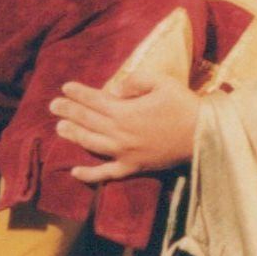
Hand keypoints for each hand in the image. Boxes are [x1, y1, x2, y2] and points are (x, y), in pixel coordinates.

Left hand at [49, 71, 200, 182]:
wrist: (203, 135)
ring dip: (73, 135)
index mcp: (125, 111)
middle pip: (87, 121)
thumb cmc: (184, 105)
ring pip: (91, 144)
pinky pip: (106, 173)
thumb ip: (135, 81)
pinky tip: (74, 171)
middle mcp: (120, 133)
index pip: (94, 100)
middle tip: (53, 105)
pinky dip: (89, 174)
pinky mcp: (133, 167)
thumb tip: (115, 90)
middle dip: (68, 111)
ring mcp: (124, 153)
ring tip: (59, 127)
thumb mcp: (162, 82)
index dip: (78, 93)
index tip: (65, 87)